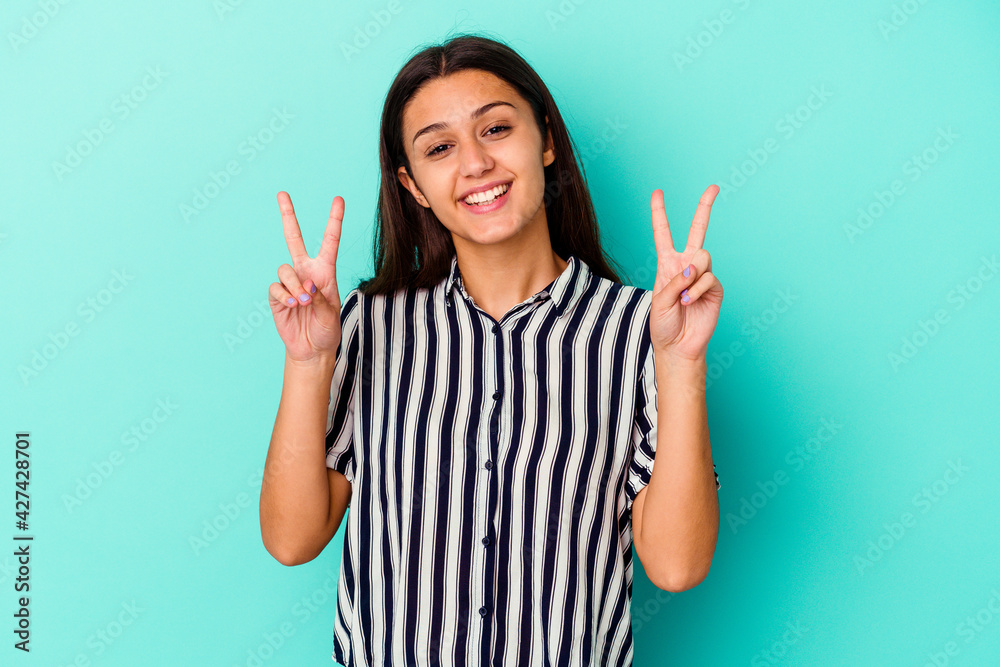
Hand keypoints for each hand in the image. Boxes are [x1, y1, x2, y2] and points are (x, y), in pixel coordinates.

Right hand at [268, 192, 345, 362]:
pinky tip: (292, 306)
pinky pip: (276, 288)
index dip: (334, 220)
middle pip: (294, 238)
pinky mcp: (277, 296)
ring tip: (303, 302)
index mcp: (325, 271)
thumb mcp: (331, 313)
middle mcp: (306, 272)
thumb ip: (319, 298)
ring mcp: (290, 282)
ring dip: (294, 285)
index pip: (329, 241)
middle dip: (288, 215)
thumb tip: (304, 286)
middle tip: (282, 194)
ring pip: (284, 269)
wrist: (312, 349)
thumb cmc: (327, 329)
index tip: (338, 199)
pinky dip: (284, 295)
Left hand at [647, 185, 723, 361]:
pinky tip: (688, 303)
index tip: (658, 192)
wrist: (677, 346)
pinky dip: (696, 291)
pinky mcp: (715, 288)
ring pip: (703, 257)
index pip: (663, 234)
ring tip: (682, 296)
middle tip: (713, 187)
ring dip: (691, 275)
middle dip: (705, 207)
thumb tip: (693, 268)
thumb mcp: (658, 301)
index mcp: (667, 264)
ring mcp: (702, 276)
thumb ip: (673, 281)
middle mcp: (686, 265)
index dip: (659, 213)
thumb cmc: (662, 324)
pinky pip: (708, 278)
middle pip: (698, 230)